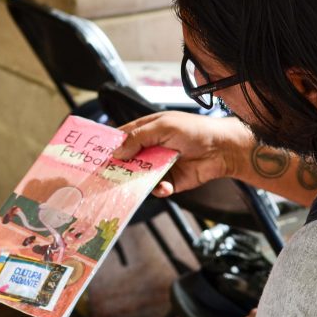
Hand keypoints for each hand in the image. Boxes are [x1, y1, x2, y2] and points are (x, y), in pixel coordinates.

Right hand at [112, 111, 252, 196]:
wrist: (222, 149)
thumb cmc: (194, 130)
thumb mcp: (163, 127)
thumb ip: (138, 138)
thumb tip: (117, 152)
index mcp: (146, 131)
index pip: (122, 138)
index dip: (109, 146)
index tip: (95, 155)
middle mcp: (150, 150)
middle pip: (126, 160)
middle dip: (117, 168)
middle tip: (105, 175)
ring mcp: (159, 166)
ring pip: (138, 177)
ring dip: (134, 182)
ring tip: (129, 185)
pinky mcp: (170, 181)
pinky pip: (157, 188)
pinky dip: (158, 189)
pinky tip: (163, 186)